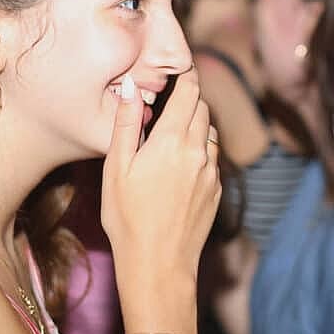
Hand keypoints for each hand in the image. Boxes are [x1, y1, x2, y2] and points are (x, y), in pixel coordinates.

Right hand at [101, 68, 221, 331]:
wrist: (159, 265)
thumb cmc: (128, 219)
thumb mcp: (116, 168)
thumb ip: (125, 124)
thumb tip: (130, 88)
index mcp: (173, 140)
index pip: (190, 91)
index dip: (186, 75)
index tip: (180, 68)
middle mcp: (199, 150)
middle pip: (203, 108)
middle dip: (189, 98)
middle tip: (170, 99)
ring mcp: (211, 171)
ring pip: (210, 132)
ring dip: (196, 124)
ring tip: (172, 133)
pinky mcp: (217, 190)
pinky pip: (212, 158)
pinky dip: (200, 150)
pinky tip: (180, 165)